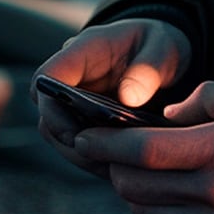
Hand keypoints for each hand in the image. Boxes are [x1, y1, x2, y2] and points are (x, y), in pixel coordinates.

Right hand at [33, 19, 189, 177]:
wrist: (166, 55)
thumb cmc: (162, 44)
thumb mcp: (163, 48)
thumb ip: (148, 69)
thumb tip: (128, 100)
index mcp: (83, 51)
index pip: (47, 77)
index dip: (51, 108)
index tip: (74, 135)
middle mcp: (72, 79)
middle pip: (47, 116)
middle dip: (69, 142)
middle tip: (103, 160)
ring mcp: (76, 103)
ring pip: (60, 137)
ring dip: (83, 155)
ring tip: (116, 168)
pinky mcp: (88, 123)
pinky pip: (81, 146)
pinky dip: (97, 160)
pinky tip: (122, 169)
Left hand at [75, 83, 213, 213]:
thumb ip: (209, 97)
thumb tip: (162, 116)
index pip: (143, 149)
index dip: (105, 143)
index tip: (84, 136)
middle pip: (133, 184)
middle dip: (113, 167)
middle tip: (110, 153)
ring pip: (143, 209)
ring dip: (134, 190)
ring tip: (144, 172)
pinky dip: (161, 211)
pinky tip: (175, 195)